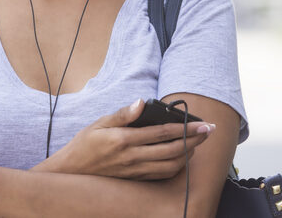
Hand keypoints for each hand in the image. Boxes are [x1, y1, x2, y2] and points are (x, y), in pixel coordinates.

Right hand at [52, 99, 214, 180]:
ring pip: (171, 165)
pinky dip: (177, 166)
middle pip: (173, 150)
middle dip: (195, 140)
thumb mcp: (99, 123)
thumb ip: (123, 114)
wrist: (72, 171)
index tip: (202, 123)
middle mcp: (132, 157)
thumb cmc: (85, 144)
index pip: (162, 133)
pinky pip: (162, 174)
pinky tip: (182, 157)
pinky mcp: (136, 178)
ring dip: (189, 154)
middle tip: (209, 132)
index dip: (185, 128)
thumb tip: (140, 102)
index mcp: (124, 140)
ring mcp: (135, 170)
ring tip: (197, 143)